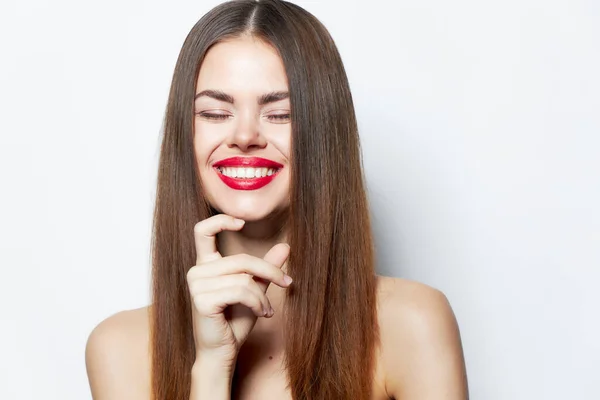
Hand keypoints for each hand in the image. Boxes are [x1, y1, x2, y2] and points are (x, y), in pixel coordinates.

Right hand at [187, 214, 291, 366]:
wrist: (223, 352)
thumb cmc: (235, 322)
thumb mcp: (255, 290)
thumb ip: (266, 268)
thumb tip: (286, 246)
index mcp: (205, 266)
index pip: (203, 231)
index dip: (221, 221)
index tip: (242, 223)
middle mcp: (197, 272)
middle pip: (242, 259)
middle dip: (269, 271)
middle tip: (287, 283)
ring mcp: (197, 285)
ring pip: (244, 277)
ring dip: (263, 295)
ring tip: (267, 310)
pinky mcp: (202, 300)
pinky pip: (240, 291)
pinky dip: (257, 303)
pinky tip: (262, 314)